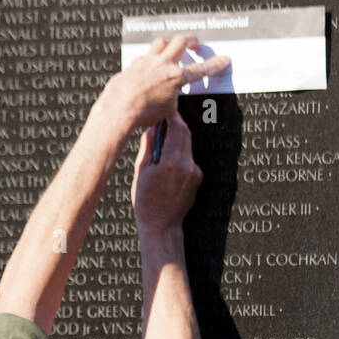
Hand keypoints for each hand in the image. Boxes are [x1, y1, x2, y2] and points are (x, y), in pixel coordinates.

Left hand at [106, 35, 230, 131]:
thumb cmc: (142, 113)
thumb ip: (173, 98)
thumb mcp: (167, 110)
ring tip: (172, 49)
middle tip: (196, 44)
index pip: (201, 69)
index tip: (223, 59)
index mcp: (176, 77)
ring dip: (169, 44)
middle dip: (192, 41)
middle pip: (182, 41)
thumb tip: (171, 98)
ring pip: (161, 42)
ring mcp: (147, 61)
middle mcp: (163, 64)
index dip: (215, 64)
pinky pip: (144, 56)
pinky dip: (150, 60)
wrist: (118, 109)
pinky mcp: (134, 64)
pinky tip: (148, 69)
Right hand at [130, 110, 202, 231]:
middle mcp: (187, 165)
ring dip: (176, 139)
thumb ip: (148, 146)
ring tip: (162, 144)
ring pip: (187, 145)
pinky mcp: (197, 178)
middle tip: (163, 122)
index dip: (171, 116)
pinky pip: (189, 158)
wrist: (162, 226)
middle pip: (185, 133)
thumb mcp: (141, 171)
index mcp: (172, 161)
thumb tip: (152, 127)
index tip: (163, 112)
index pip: (177, 127)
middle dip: (175, 125)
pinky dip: (179, 154)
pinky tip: (167, 163)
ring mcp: (194, 172)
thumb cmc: (146, 202)